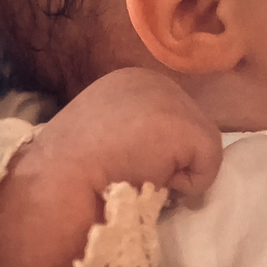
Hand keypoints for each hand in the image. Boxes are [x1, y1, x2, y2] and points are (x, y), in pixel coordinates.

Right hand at [0, 68, 221, 266]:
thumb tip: (158, 157)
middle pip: (188, 131)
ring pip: (200, 151)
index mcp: (127, 81)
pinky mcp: (187, 127)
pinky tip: (149, 180)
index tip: (119, 163)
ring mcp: (172, 99)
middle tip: (128, 173)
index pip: (165, 120)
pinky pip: (207, 170)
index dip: (150, 151)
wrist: (58, 181)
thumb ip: (132, 133)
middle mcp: (152, 80)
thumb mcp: (100, 134)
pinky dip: (185, 187)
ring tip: (135, 176)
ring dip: (172, 173)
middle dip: (166, 159)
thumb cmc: (67, 170)